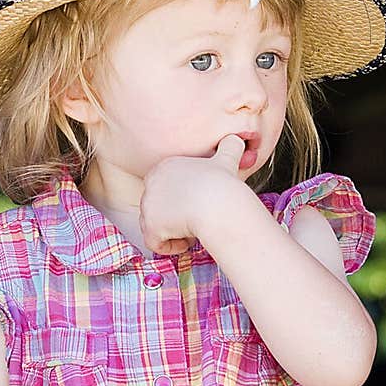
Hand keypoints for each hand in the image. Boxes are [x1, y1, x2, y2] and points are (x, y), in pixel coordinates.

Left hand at [139, 135, 247, 254]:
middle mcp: (151, 184)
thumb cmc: (223, 183)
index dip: (183, 200)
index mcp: (165, 166)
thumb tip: (238, 139)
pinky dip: (172, 246)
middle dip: (177, 216)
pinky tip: (188, 239)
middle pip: (160, 208)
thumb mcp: (226, 159)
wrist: (217, 203)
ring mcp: (147, 205)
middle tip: (199, 217)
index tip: (200, 204)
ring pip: (157, 227)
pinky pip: (156, 244)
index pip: (166, 189)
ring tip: (195, 228)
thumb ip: (229, 147)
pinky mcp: (150, 226)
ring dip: (176, 231)